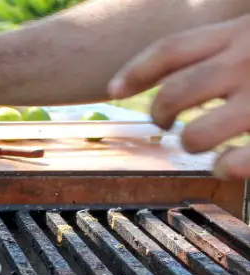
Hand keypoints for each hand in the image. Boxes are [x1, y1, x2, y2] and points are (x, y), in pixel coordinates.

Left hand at [108, 15, 249, 178]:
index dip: (136, 72)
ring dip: (190, 142)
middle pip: (174, 93)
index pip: (171, 50)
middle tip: (164, 123)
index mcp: (239, 33)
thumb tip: (193, 65)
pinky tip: (225, 167)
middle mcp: (246, 61)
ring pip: (196, 134)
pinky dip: (225, 168)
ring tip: (198, 143)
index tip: (113, 90)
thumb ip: (230, 43)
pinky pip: (238, 161)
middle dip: (160, 113)